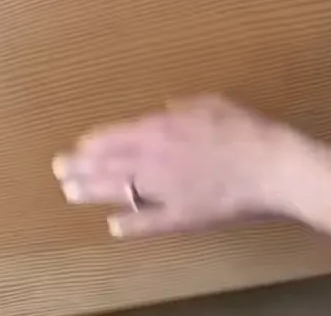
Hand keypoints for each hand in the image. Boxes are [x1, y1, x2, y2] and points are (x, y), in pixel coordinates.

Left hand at [51, 95, 298, 237]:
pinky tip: (113, 227)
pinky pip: (149, 223)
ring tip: (70, 194)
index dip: (92, 144)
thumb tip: (167, 108)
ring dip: (92, 192)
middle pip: (106, 165)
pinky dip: (129, 225)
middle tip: (59, 171)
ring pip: (119, 192)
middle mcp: (152, 161)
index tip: (78, 148)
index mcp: (158, 130)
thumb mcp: (211, 104)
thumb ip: (184, 108)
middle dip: (79, 168)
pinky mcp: (181, 216)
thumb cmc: (244, 129)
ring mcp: (164, 191)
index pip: (112, 138)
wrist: (272, 167)